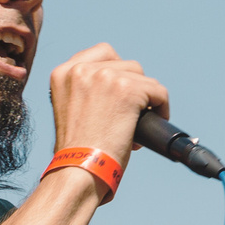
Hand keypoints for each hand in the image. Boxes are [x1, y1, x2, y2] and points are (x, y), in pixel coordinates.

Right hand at [46, 44, 168, 168]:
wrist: (79, 171)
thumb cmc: (76, 151)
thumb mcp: (70, 109)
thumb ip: (86, 90)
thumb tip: (117, 86)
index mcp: (63, 72)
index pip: (103, 53)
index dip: (118, 72)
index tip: (121, 91)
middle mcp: (81, 69)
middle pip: (126, 64)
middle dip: (133, 88)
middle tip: (130, 114)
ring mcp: (105, 77)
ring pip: (143, 78)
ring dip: (146, 99)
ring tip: (138, 123)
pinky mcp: (127, 90)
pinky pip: (158, 92)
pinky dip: (161, 108)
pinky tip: (152, 124)